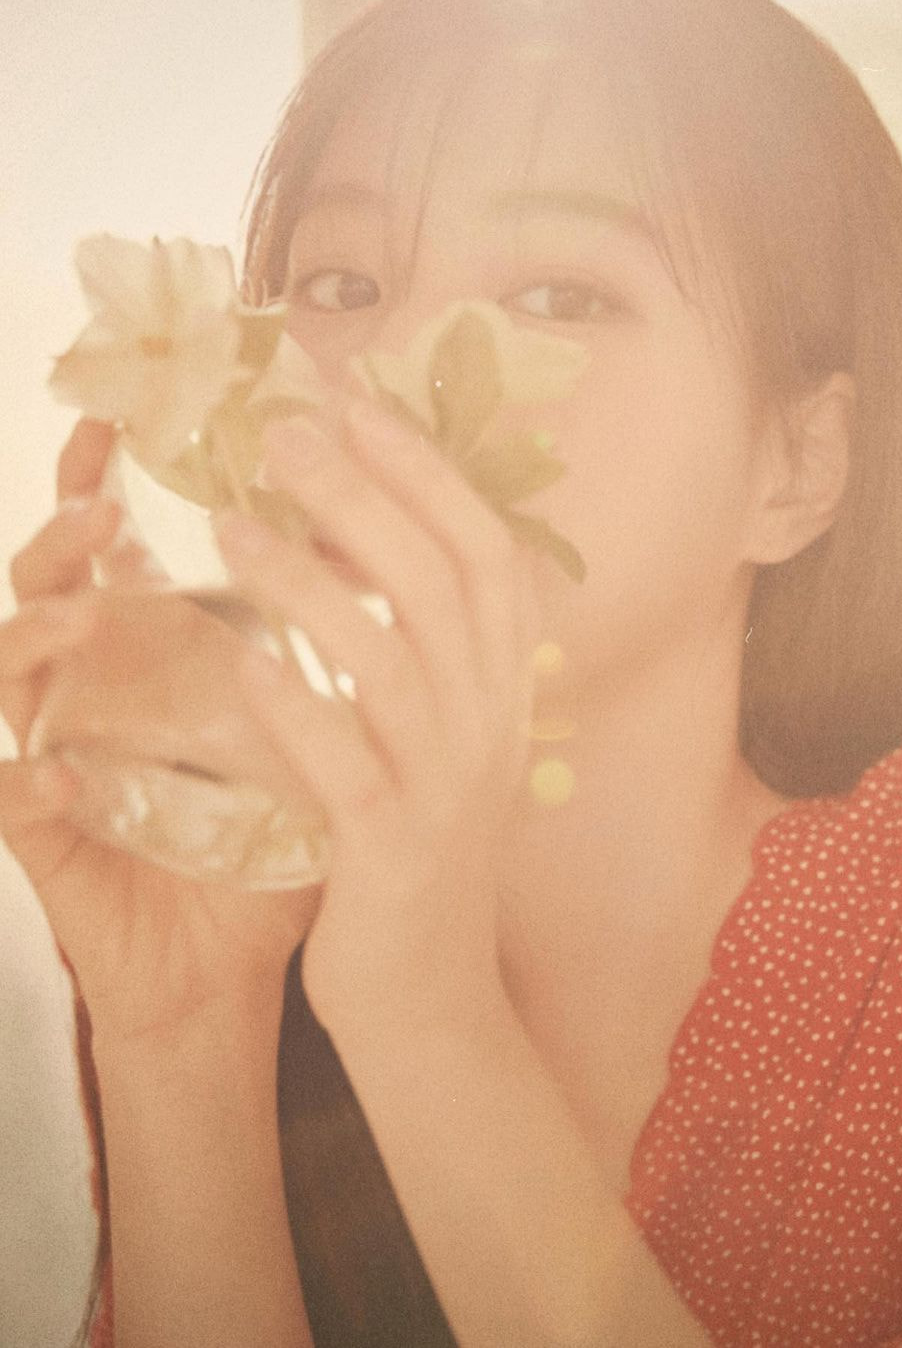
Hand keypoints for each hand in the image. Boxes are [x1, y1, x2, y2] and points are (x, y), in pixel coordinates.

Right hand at [0, 420, 320, 1045]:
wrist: (229, 962)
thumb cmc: (267, 840)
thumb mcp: (307, 729)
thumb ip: (330, 651)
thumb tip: (389, 554)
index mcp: (152, 657)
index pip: (118, 550)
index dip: (108, 479)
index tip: (131, 414)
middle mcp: (97, 691)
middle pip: (50, 584)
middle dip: (63, 531)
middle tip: (99, 493)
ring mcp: (61, 757)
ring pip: (10, 672)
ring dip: (37, 633)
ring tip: (87, 610)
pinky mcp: (47, 839)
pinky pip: (9, 797)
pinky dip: (27, 780)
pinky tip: (66, 769)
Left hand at [215, 403, 541, 1030]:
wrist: (431, 993)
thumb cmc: (419, 848)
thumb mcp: (443, 738)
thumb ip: (424, 648)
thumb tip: (362, 539)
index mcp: (505, 691)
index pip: (489, 556)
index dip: (431, 474)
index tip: (365, 404)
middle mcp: (492, 727)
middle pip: (442, 586)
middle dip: (366, 497)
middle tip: (286, 433)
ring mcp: (448, 789)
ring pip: (391, 663)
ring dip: (312, 585)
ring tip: (233, 526)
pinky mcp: (392, 851)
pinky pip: (343, 766)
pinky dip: (292, 709)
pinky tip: (237, 660)